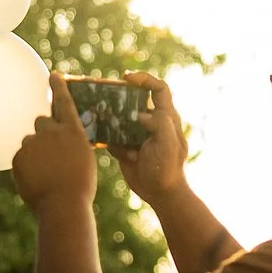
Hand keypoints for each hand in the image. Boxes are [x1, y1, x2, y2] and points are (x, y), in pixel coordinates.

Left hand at [11, 74, 96, 215]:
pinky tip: (36, 180)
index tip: (53, 75)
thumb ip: (71, 143)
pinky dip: (27, 167)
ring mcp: (33, 143)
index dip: (58, 87)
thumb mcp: (84, 159)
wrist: (62, 205)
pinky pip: (21, 158)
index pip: (64, 101)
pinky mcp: (18, 157)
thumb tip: (61, 141)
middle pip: (42, 121)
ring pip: (31, 142)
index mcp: (72, 130)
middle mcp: (51, 131)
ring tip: (46, 174)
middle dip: (44, 132)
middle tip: (50, 152)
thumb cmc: (80, 186)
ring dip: (36, 153)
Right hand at [108, 71, 188, 205]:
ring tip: (102, 123)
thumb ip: (159, 124)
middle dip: (121, 98)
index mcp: (166, 118)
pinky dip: (109, 141)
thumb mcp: (168, 145)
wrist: (160, 194)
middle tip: (106, 97)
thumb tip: (140, 114)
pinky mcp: (126, 147)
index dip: (144, 79)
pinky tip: (114, 150)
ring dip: (111, 120)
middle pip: (135, 100)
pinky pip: (113, 137)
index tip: (127, 77)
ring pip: (120, 117)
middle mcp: (151, 123)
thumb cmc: (168, 169)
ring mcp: (138, 135)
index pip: (159, 89)